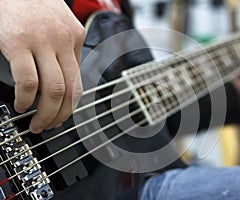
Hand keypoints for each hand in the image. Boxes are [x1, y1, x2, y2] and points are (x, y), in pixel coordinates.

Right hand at [0, 0, 84, 132]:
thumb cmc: (33, 4)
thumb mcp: (59, 25)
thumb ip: (63, 50)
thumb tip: (61, 81)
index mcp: (75, 37)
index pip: (78, 81)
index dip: (71, 105)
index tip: (62, 115)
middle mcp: (63, 40)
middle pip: (70, 90)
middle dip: (62, 115)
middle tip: (51, 126)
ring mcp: (42, 42)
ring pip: (54, 90)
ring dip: (46, 113)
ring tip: (37, 122)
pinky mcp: (18, 43)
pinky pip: (28, 81)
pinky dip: (26, 100)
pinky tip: (22, 105)